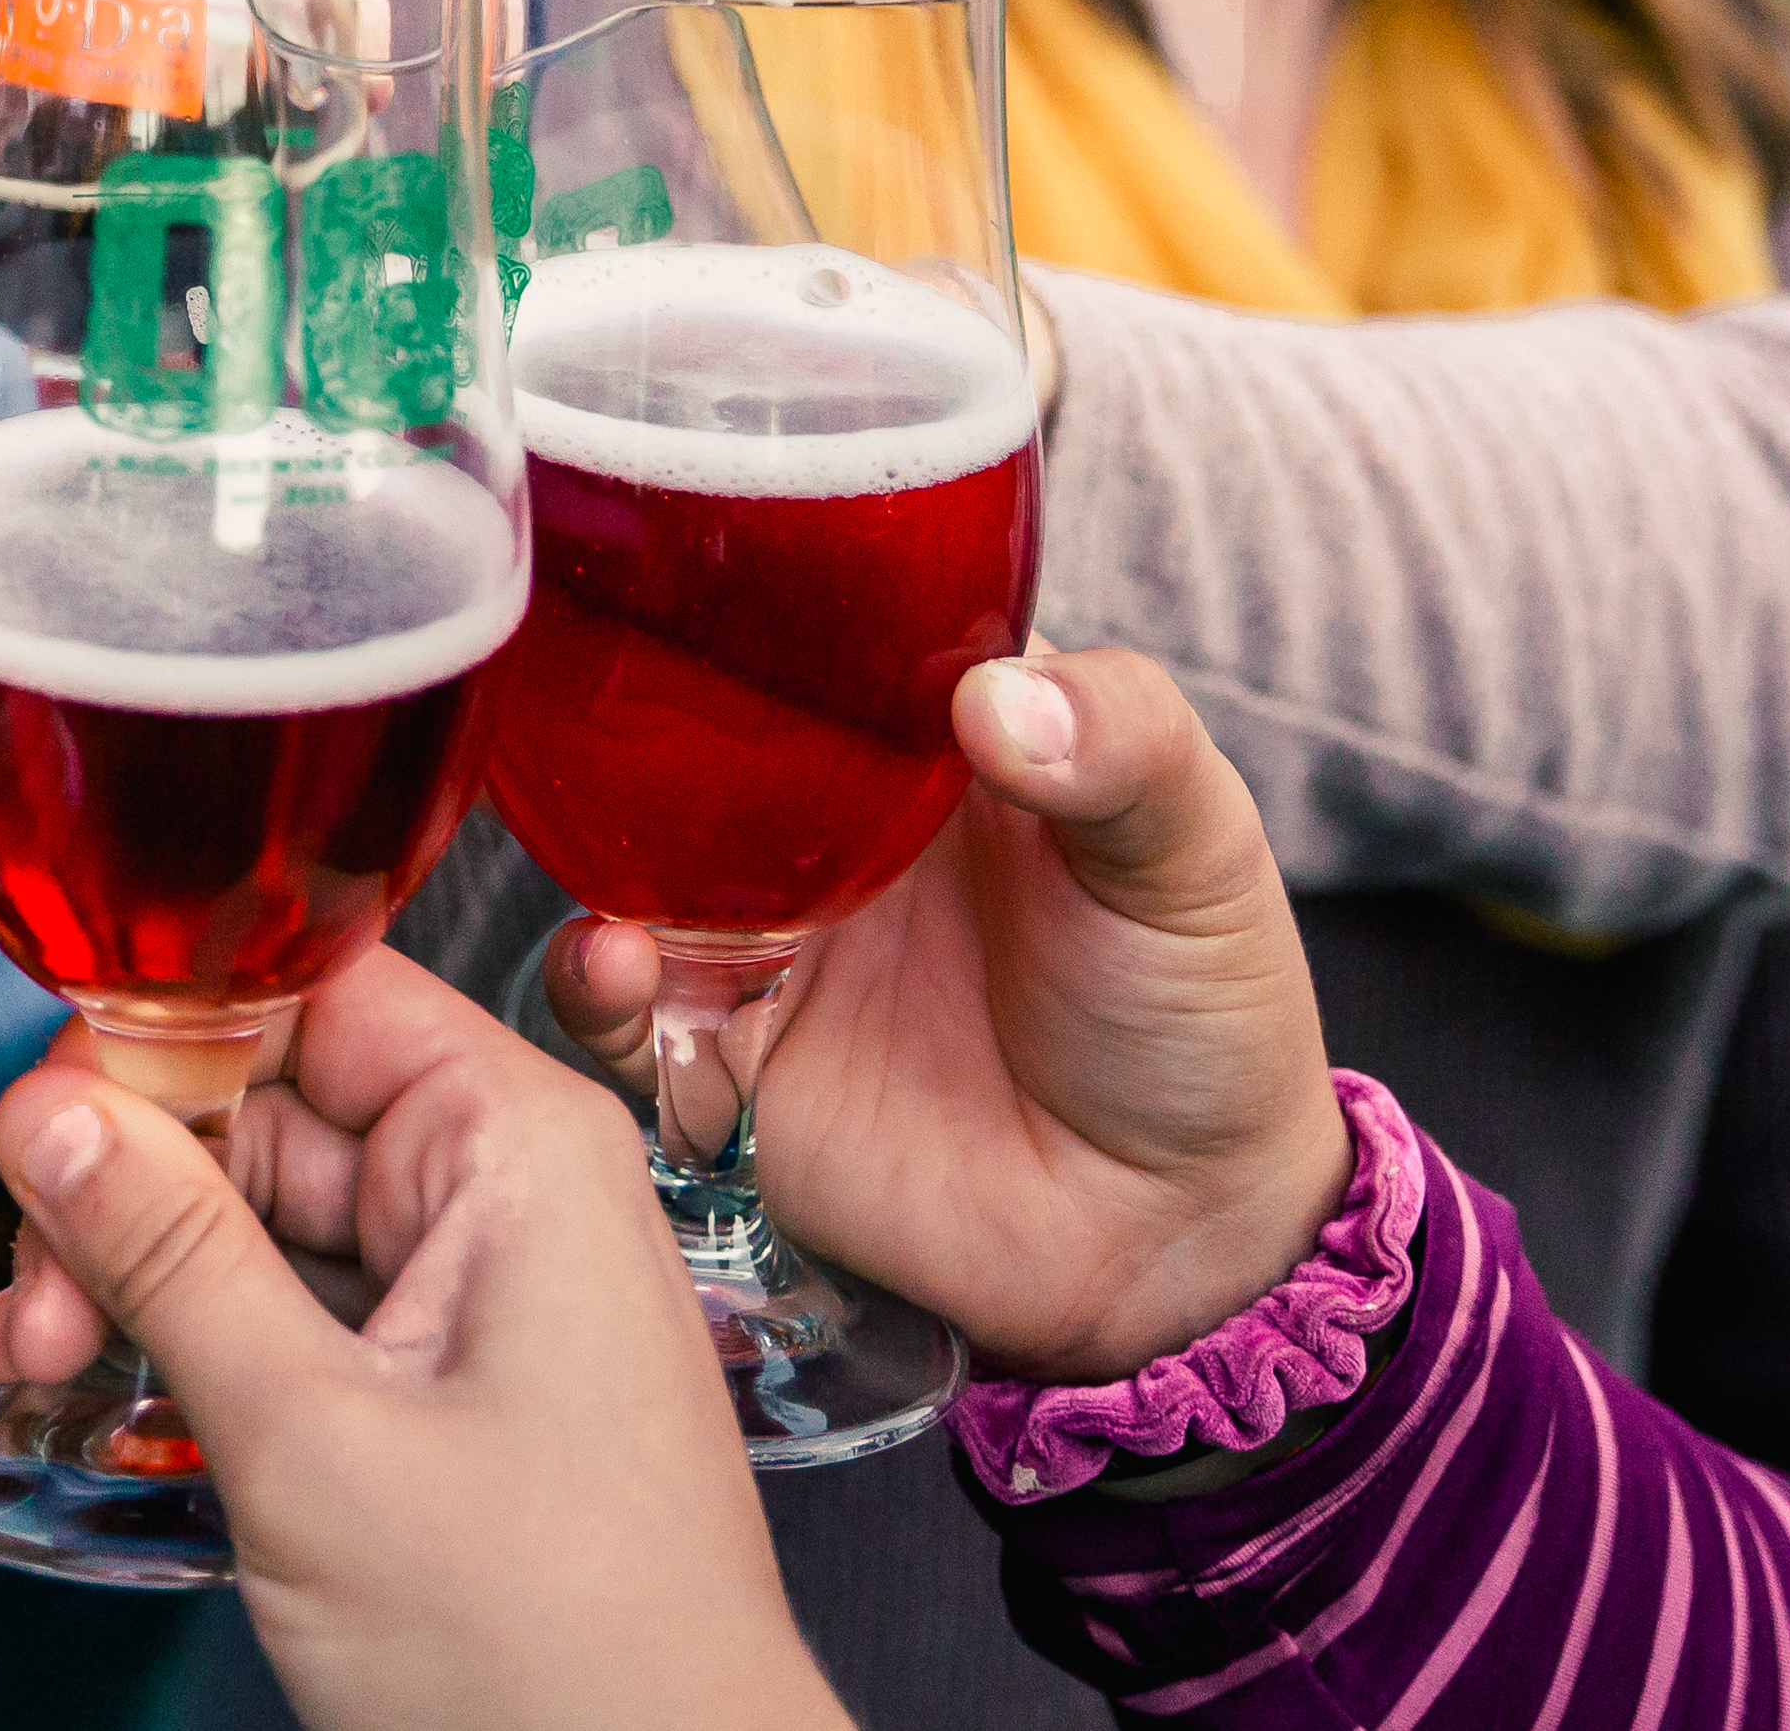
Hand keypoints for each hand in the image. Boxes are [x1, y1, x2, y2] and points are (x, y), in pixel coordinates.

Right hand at [0, 953, 841, 1730]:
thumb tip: (46, 1107)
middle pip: (263, 1109)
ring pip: (257, 1220)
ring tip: (36, 1359)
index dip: (160, 1031)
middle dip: (121, 1186)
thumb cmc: (550, 1650)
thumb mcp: (314, 1438)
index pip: (311, 990)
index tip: (40, 1113)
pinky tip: (92, 1387)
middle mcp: (501, 1191)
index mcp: (513, 1144)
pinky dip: (189, 1344)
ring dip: (133, 1275)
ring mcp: (473, 1293)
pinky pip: (290, 1313)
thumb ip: (169, 1257)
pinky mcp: (440, 1387)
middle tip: (21, 1293)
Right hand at [547, 646, 1343, 1381]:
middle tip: (590, 690)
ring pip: (632, 866)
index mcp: (931, 744)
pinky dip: (592, 989)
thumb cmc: (1199, 1015)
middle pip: (695, 741)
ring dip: (590, 849)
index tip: (686, 551)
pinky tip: (615, 964)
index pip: (818, 633)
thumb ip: (1122, 749)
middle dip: (626, 711)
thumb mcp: (1194, 851)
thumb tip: (992, 698)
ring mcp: (773, 944)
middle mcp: (830, 830)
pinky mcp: (737, 1068)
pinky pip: (628, 1019)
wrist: (1177, 1238)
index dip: (752, 586)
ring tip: (604, 859)